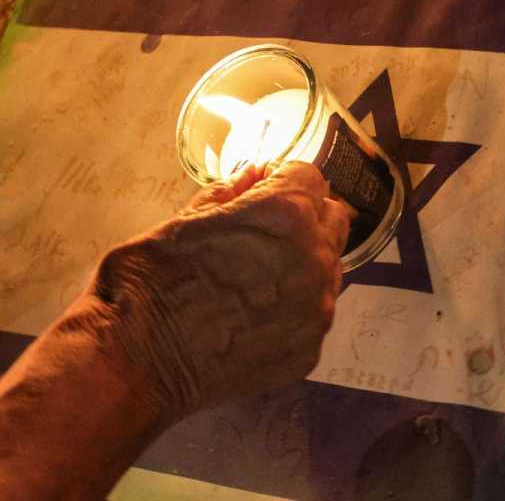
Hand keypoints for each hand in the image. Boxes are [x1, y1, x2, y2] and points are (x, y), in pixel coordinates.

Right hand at [89, 162, 349, 418]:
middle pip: (331, 219)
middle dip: (305, 217)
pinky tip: (254, 317)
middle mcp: (314, 258)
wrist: (135, 365)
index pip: (309, 176)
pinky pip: (314, 313)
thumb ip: (228, 194)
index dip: (283, 179)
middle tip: (264, 232)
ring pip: (328, 268)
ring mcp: (317, 308)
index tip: (262, 190)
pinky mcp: (311, 347)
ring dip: (303, 263)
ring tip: (255, 279)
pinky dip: (294, 308)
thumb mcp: (180, 221)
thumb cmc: (148, 285)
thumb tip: (252, 176)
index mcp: (285, 215)